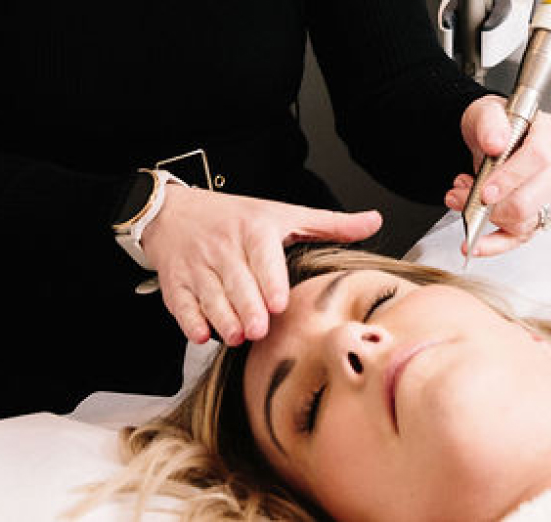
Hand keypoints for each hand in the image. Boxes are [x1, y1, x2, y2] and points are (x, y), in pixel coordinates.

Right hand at [140, 188, 380, 345]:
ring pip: (210, 297)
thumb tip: (375, 221)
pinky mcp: (176, 284)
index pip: (262, 256)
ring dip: (223, 319)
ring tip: (237, 336)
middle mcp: (224, 247)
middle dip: (246, 309)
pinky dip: (191, 322)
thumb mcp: (285, 214)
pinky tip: (203, 335)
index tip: (277, 304)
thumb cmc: (238, 218)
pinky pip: (181, 306)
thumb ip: (331, 224)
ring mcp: (197, 267)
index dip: (268, 281)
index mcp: (255, 229)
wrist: (175, 213)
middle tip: (259, 331)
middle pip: (236, 283)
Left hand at [444, 95, 550, 258]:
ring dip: (487, 217)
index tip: (486, 188)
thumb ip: (490, 122)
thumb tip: (496, 141)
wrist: (489, 140)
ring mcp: (550, 193)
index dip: (511, 177)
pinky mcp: (538, 215)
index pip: (539, 157)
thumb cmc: (494, 126)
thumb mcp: (485, 112)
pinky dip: (494, 245)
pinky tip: (475, 244)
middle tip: (464, 195)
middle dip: (494, 204)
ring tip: (462, 199)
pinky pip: (520, 238)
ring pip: (525, 220)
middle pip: (533, 198)